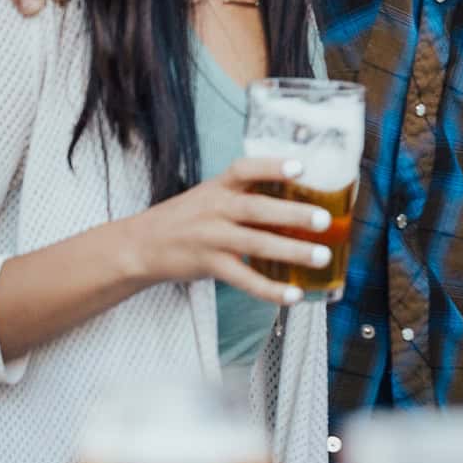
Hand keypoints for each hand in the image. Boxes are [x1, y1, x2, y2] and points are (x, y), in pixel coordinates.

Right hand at [116, 156, 337, 305]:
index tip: (300, 168)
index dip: (272, 167)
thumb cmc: (187, 217)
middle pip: (257, 208)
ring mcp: (211, 238)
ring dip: (292, 252)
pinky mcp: (208, 265)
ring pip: (256, 244)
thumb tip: (298, 197)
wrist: (139, 245)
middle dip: (293, 213)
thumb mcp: (211, 194)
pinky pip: (243, 278)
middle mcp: (216, 209)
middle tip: (324, 219)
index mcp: (219, 186)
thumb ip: (246, 194)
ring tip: (321, 257)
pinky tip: (293, 295)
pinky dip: (270, 289)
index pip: (245, 169)